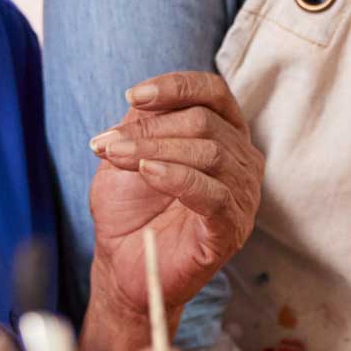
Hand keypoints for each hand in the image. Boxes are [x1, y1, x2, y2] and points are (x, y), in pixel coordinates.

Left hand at [86, 72, 262, 338]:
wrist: (123, 263)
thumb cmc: (132, 207)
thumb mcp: (130, 152)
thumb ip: (142, 122)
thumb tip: (140, 101)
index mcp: (224, 133)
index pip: (214, 92)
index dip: (176, 87)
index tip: (133, 96)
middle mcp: (241, 160)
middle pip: (205, 122)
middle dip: (150, 128)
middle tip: (108, 143)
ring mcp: (242, 195)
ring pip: (210, 153)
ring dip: (156, 150)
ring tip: (117, 158)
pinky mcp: (232, 228)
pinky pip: (213, 194)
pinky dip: (178, 178)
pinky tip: (148, 174)